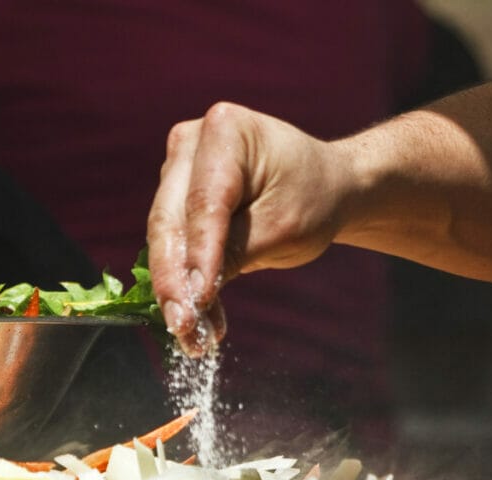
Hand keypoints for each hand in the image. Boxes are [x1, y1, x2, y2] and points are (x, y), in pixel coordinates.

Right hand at [147, 102, 343, 355]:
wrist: (326, 187)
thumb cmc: (312, 198)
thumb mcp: (283, 228)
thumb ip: (236, 254)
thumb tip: (193, 295)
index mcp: (226, 131)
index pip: (205, 204)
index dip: (198, 255)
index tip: (197, 300)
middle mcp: (191, 142)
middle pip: (170, 220)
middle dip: (175, 280)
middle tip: (182, 328)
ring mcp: (178, 168)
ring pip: (165, 237)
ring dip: (177, 288)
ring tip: (191, 335)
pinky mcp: (176, 196)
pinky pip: (173, 244)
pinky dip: (185, 283)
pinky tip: (197, 321)